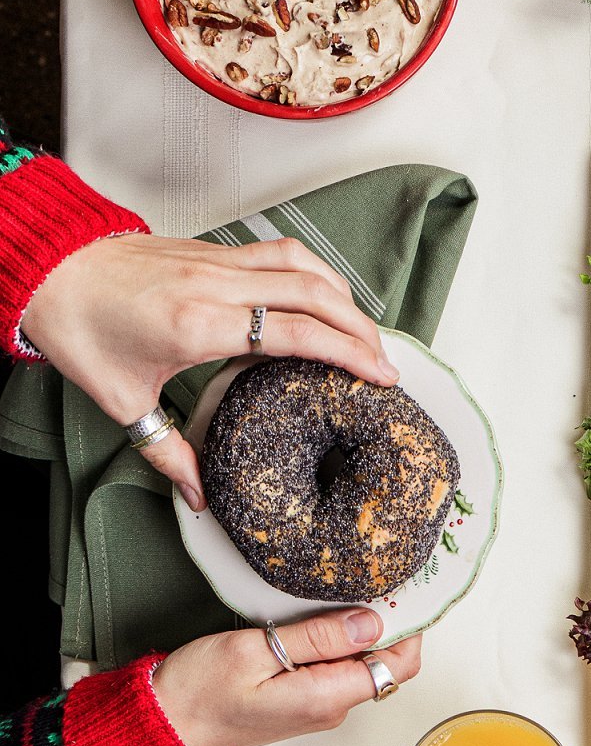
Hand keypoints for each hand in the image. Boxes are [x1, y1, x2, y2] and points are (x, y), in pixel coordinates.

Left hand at [21, 233, 395, 509]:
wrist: (48, 270)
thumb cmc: (80, 327)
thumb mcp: (122, 402)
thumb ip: (169, 451)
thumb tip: (200, 495)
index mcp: (199, 323)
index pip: (298, 332)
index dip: (349, 354)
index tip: (382, 376)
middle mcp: (218, 285)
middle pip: (317, 296)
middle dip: (363, 329)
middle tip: (386, 362)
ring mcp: (219, 261)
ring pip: (306, 266)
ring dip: (344, 296)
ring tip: (364, 331)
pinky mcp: (215, 250)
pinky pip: (282, 252)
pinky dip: (315, 272)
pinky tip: (324, 294)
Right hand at [151, 607, 421, 745]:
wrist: (162, 728)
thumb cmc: (197, 692)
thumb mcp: (255, 651)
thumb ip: (317, 638)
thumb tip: (372, 621)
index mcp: (327, 697)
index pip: (399, 664)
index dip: (409, 626)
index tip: (403, 589)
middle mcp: (331, 707)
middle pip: (385, 661)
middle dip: (386, 621)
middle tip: (374, 576)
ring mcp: (317, 705)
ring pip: (358, 662)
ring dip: (357, 628)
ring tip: (346, 587)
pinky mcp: (300, 699)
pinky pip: (334, 667)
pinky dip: (335, 639)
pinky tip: (319, 614)